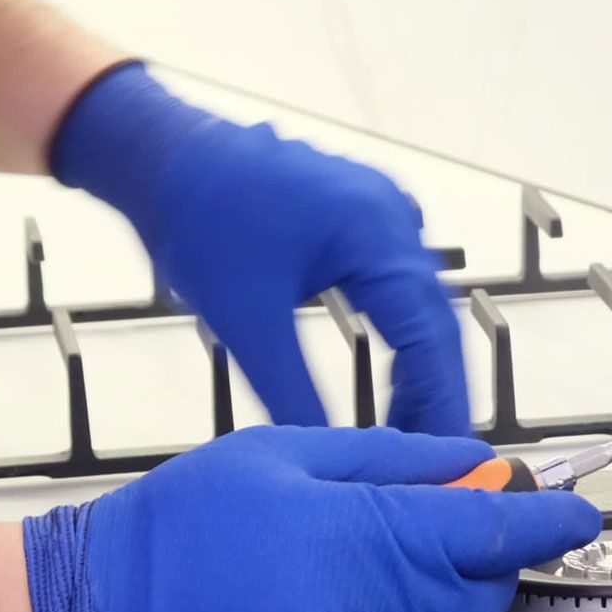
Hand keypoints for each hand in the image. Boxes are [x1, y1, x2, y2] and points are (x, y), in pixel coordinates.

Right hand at [14, 427, 600, 611]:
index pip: (500, 529)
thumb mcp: (284, 457)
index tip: (574, 514)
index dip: (548, 519)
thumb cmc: (175, 537)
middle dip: (466, 559)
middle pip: (481, 591)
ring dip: (412, 611)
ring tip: (325, 583)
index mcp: (373, 539)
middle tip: (402, 532)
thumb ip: (396, 460)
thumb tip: (475, 463)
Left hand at [49, 63, 467, 434]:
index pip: (431, 337)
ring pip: (422, 308)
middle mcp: (393, 216)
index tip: (448, 453)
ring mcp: (384, 212)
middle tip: (434, 456)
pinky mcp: (366, 219)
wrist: (163, 155)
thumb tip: (333, 452)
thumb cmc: (197, 215)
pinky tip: (393, 379)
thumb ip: (293, 395)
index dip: (443, 402)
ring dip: (419, 369)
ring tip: (409, 428)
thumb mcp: (247, 322)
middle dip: (437, 393)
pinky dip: (403, 339)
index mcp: (376, 233)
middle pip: (437, 324)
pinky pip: (402, 288)